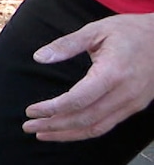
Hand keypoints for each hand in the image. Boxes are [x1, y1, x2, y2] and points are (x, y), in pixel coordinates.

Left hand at [23, 14, 153, 140]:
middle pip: (85, 118)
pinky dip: (84, 131)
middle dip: (54, 126)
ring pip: (97, 128)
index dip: (52, 109)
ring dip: (67, 134)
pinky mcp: (136, 106)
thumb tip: (38, 57)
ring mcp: (133, 102)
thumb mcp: (96, 30)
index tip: (30, 110)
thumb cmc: (130, 31)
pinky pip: (108, 125)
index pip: (78, 100)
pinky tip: (67, 131)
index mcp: (113, 72)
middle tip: (28, 126)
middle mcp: (125, 92)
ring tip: (42, 134)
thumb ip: (67, 45)